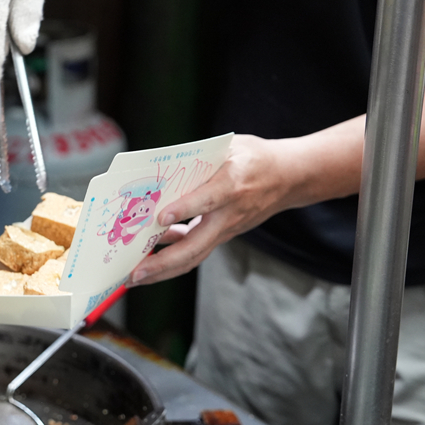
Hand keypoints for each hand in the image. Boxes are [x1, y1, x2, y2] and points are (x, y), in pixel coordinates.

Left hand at [127, 135, 305, 285]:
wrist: (289, 178)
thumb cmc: (254, 157)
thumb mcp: (229, 147)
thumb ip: (198, 159)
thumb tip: (160, 171)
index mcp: (234, 183)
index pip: (209, 199)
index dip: (186, 209)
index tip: (161, 217)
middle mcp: (230, 212)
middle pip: (197, 245)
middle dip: (164, 262)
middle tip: (135, 273)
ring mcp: (227, 229)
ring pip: (194, 255)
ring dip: (163, 269)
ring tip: (134, 277)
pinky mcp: (223, 235)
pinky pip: (195, 250)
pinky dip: (171, 256)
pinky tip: (149, 255)